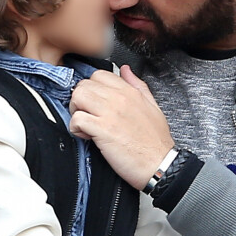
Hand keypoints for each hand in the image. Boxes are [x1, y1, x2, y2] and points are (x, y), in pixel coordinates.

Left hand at [70, 66, 174, 189]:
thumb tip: (125, 71)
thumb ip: (138, 85)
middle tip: (86, 114)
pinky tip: (86, 135)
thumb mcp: (152, 106)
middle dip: (80, 100)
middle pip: (84, 85)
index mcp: (130, 92)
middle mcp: (119, 99)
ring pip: (77, 97)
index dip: (92, 89)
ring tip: (85, 124)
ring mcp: (110, 113)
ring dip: (76, 111)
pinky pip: (77, 119)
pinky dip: (76, 128)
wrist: (160, 164)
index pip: (99, 75)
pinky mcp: (102, 130)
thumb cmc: (155, 141)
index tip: (95, 103)